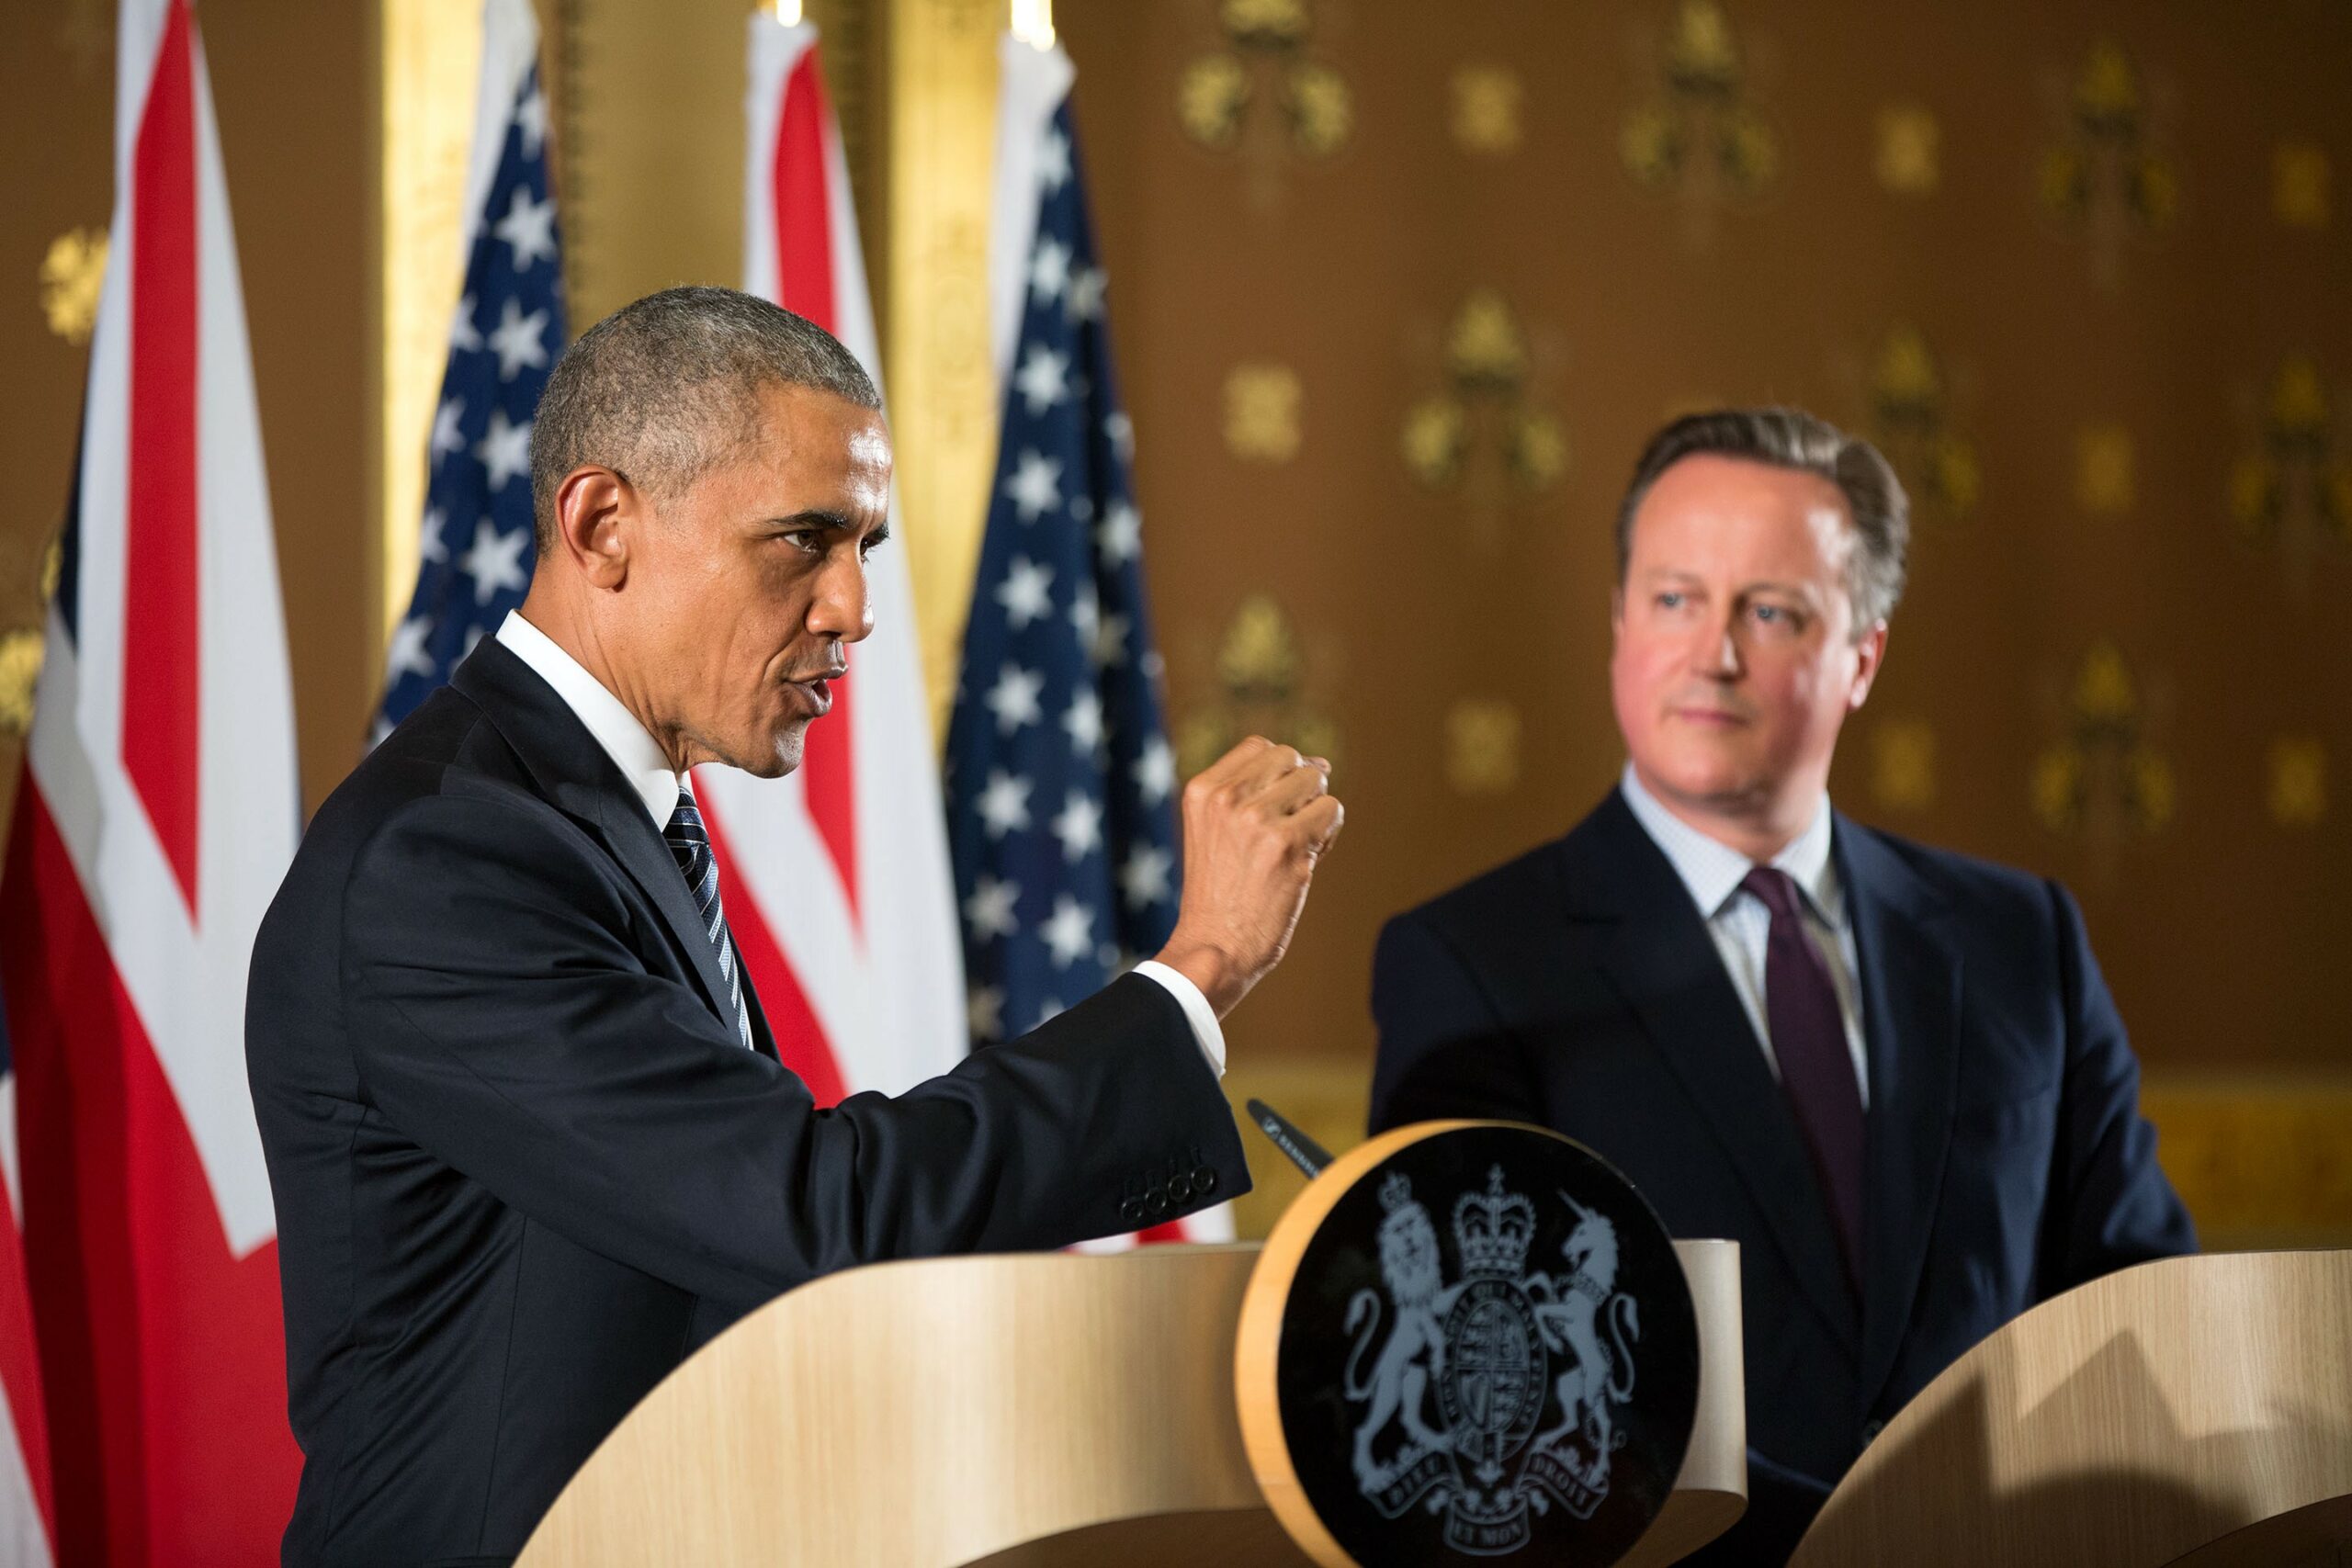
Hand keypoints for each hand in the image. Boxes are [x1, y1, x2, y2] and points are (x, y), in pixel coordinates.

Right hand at [1152, 737, 1343, 1017]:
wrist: (1213, 949)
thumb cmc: (1221, 896)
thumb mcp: (1215, 831)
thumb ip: (1256, 793)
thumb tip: (1323, 764)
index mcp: (1201, 790)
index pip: (1260, 747)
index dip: (1280, 773)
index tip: (1274, 810)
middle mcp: (1226, 798)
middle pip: (1291, 757)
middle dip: (1301, 789)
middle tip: (1288, 831)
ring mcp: (1256, 819)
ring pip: (1317, 780)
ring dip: (1316, 812)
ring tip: (1295, 848)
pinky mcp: (1287, 844)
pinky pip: (1332, 812)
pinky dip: (1329, 836)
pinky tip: (1306, 862)